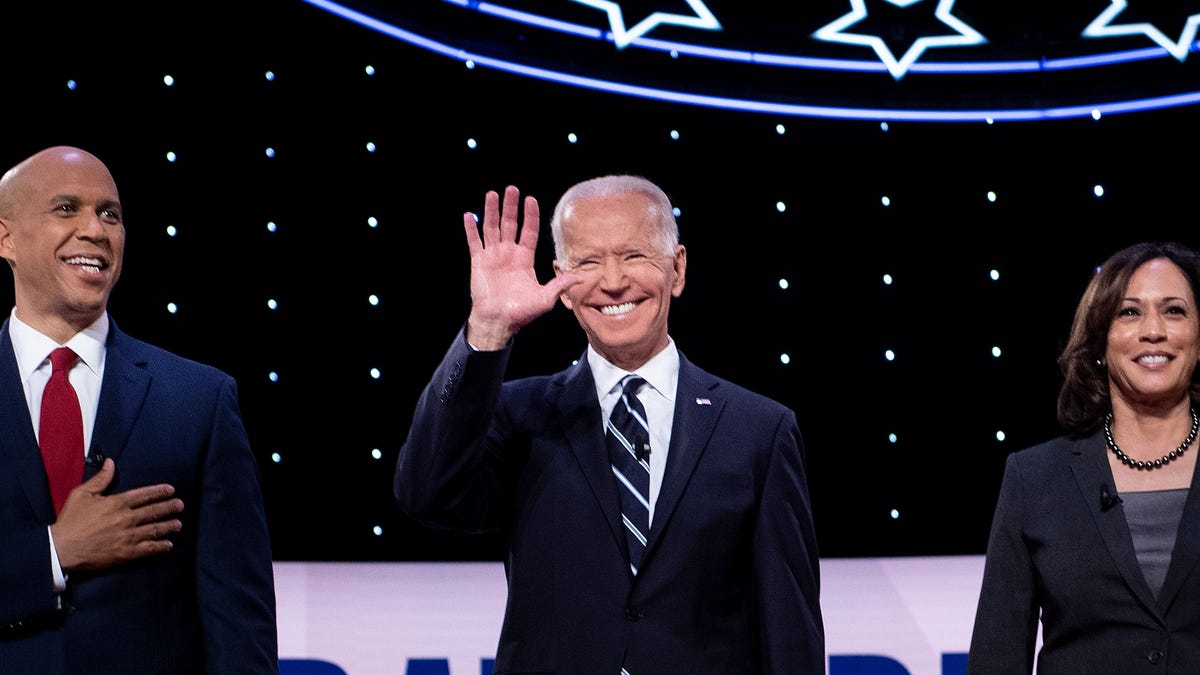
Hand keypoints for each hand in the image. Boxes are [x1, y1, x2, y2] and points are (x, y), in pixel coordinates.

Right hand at [50, 458, 183, 571]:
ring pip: (155, 529)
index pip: (144, 495)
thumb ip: (100, 479)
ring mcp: (128, 536)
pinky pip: (149, 548)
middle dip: (170, 507)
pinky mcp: (126, 553)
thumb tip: (110, 462)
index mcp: (118, 503)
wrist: (62, 548)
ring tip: (178, 524)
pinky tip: (168, 545)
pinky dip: (161, 546)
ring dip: (169, 526)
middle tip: (180, 505)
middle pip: (154, 511)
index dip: (159, 492)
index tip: (171, 490)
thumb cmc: (71, 520)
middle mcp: (127, 518)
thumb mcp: (82, 494)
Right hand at [463, 185, 579, 349]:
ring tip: (492, 194)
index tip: (531, 200)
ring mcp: (493, 256)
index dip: (530, 216)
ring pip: (491, 228)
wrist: (498, 321)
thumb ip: (561, 285)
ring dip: (492, 211)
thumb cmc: (522, 312)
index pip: (528, 231)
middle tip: (512, 189)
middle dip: (511, 207)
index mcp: (524, 258)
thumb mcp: (545, 298)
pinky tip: (469, 215)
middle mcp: (508, 253)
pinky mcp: (478, 262)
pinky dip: (471, 229)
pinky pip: (474, 242)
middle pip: (509, 224)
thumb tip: (582, 277)